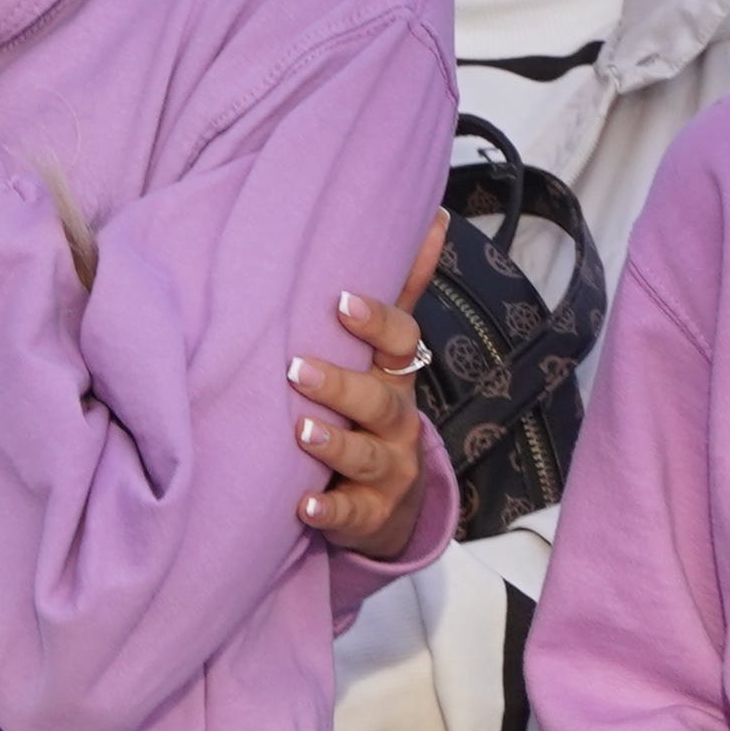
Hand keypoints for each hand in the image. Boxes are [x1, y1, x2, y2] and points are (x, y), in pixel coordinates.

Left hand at [293, 225, 446, 557]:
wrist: (388, 503)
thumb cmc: (371, 412)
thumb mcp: (384, 355)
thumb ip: (399, 291)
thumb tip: (432, 214)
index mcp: (393, 376)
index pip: (400, 343)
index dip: (375, 323)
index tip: (341, 301)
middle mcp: (397, 421)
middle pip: (380, 400)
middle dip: (342, 385)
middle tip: (296, 367)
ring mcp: (388, 471)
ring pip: (368, 457)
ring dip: (335, 445)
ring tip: (301, 432)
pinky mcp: (370, 516)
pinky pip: (352, 516)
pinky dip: (330, 513)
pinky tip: (303, 506)